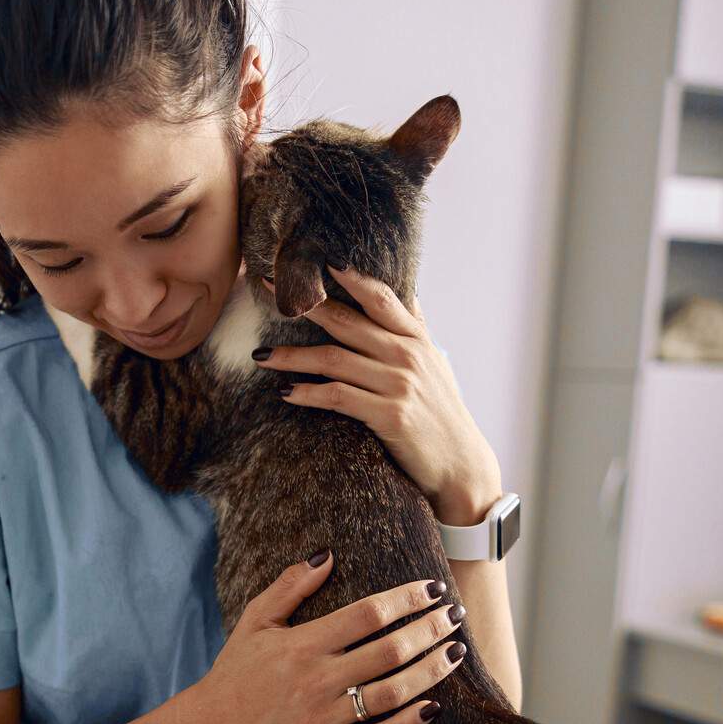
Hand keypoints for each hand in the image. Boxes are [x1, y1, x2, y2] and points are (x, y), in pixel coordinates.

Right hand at [186, 550, 466, 723]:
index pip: (367, 614)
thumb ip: (289, 585)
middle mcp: (316, 680)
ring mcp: (324, 718)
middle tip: (455, 615)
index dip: (406, 599)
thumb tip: (328, 554)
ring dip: (430, 671)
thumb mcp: (255, 619)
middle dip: (429, 630)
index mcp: (301, 644)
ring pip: (392, 693)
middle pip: (389, 651)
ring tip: (455, 652)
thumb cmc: (237, 668)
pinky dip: (409, 723)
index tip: (433, 588)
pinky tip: (434, 706)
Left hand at [257, 264, 502, 525]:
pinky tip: (286, 392)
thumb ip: (416, 328)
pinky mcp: (390, 415)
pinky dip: (308, 393)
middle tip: (267, 288)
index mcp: (415, 338)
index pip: (379, 295)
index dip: (348, 274)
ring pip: (334, 359)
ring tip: (261, 356)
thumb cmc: (442, 413)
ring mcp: (399, 384)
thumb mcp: (436, 363)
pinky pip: (338, 396)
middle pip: (346, 321)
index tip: (314, 257)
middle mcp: (408, 355)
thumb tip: (409, 293)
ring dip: (292, 356)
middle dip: (303, 304)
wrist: (461, 465)